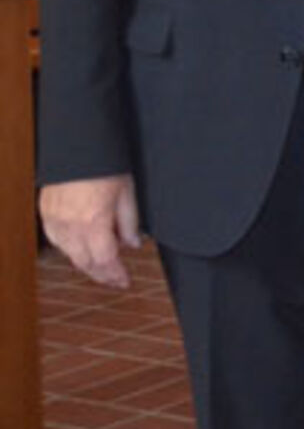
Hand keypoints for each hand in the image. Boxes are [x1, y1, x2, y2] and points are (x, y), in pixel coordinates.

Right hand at [38, 174, 141, 289]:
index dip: (115, 275)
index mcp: (94, 222)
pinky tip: (81, 248)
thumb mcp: (127, 193)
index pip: (105, 261)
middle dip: (101, 274)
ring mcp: (55, 220)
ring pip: (69, 254)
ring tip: (101, 267)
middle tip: (115, 279)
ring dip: (86, 263)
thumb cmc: (105, 166)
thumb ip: (129, 222)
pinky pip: (57, 240)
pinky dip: (70, 249)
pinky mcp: (46, 213)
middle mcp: (71, 226)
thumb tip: (133, 244)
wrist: (77, 147)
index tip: (124, 281)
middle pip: (85, 262)